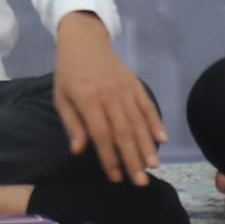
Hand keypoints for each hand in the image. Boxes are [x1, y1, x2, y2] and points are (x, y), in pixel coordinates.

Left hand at [54, 12, 166, 184]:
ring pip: (138, 121)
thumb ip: (72, 124)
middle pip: (123, 132)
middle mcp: (109, 96)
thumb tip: (79, 150)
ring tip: (153, 165)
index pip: (101, 135)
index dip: (109, 158)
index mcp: (87, 100)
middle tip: (140, 182)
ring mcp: (125, 89)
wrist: (84, 41)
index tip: (116, 178)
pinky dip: (156, 122)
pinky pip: (147, 105)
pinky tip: (163, 138)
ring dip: (147, 145)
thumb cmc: (69, 73)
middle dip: (133, 159)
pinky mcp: (136, 84)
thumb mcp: (61, 98)